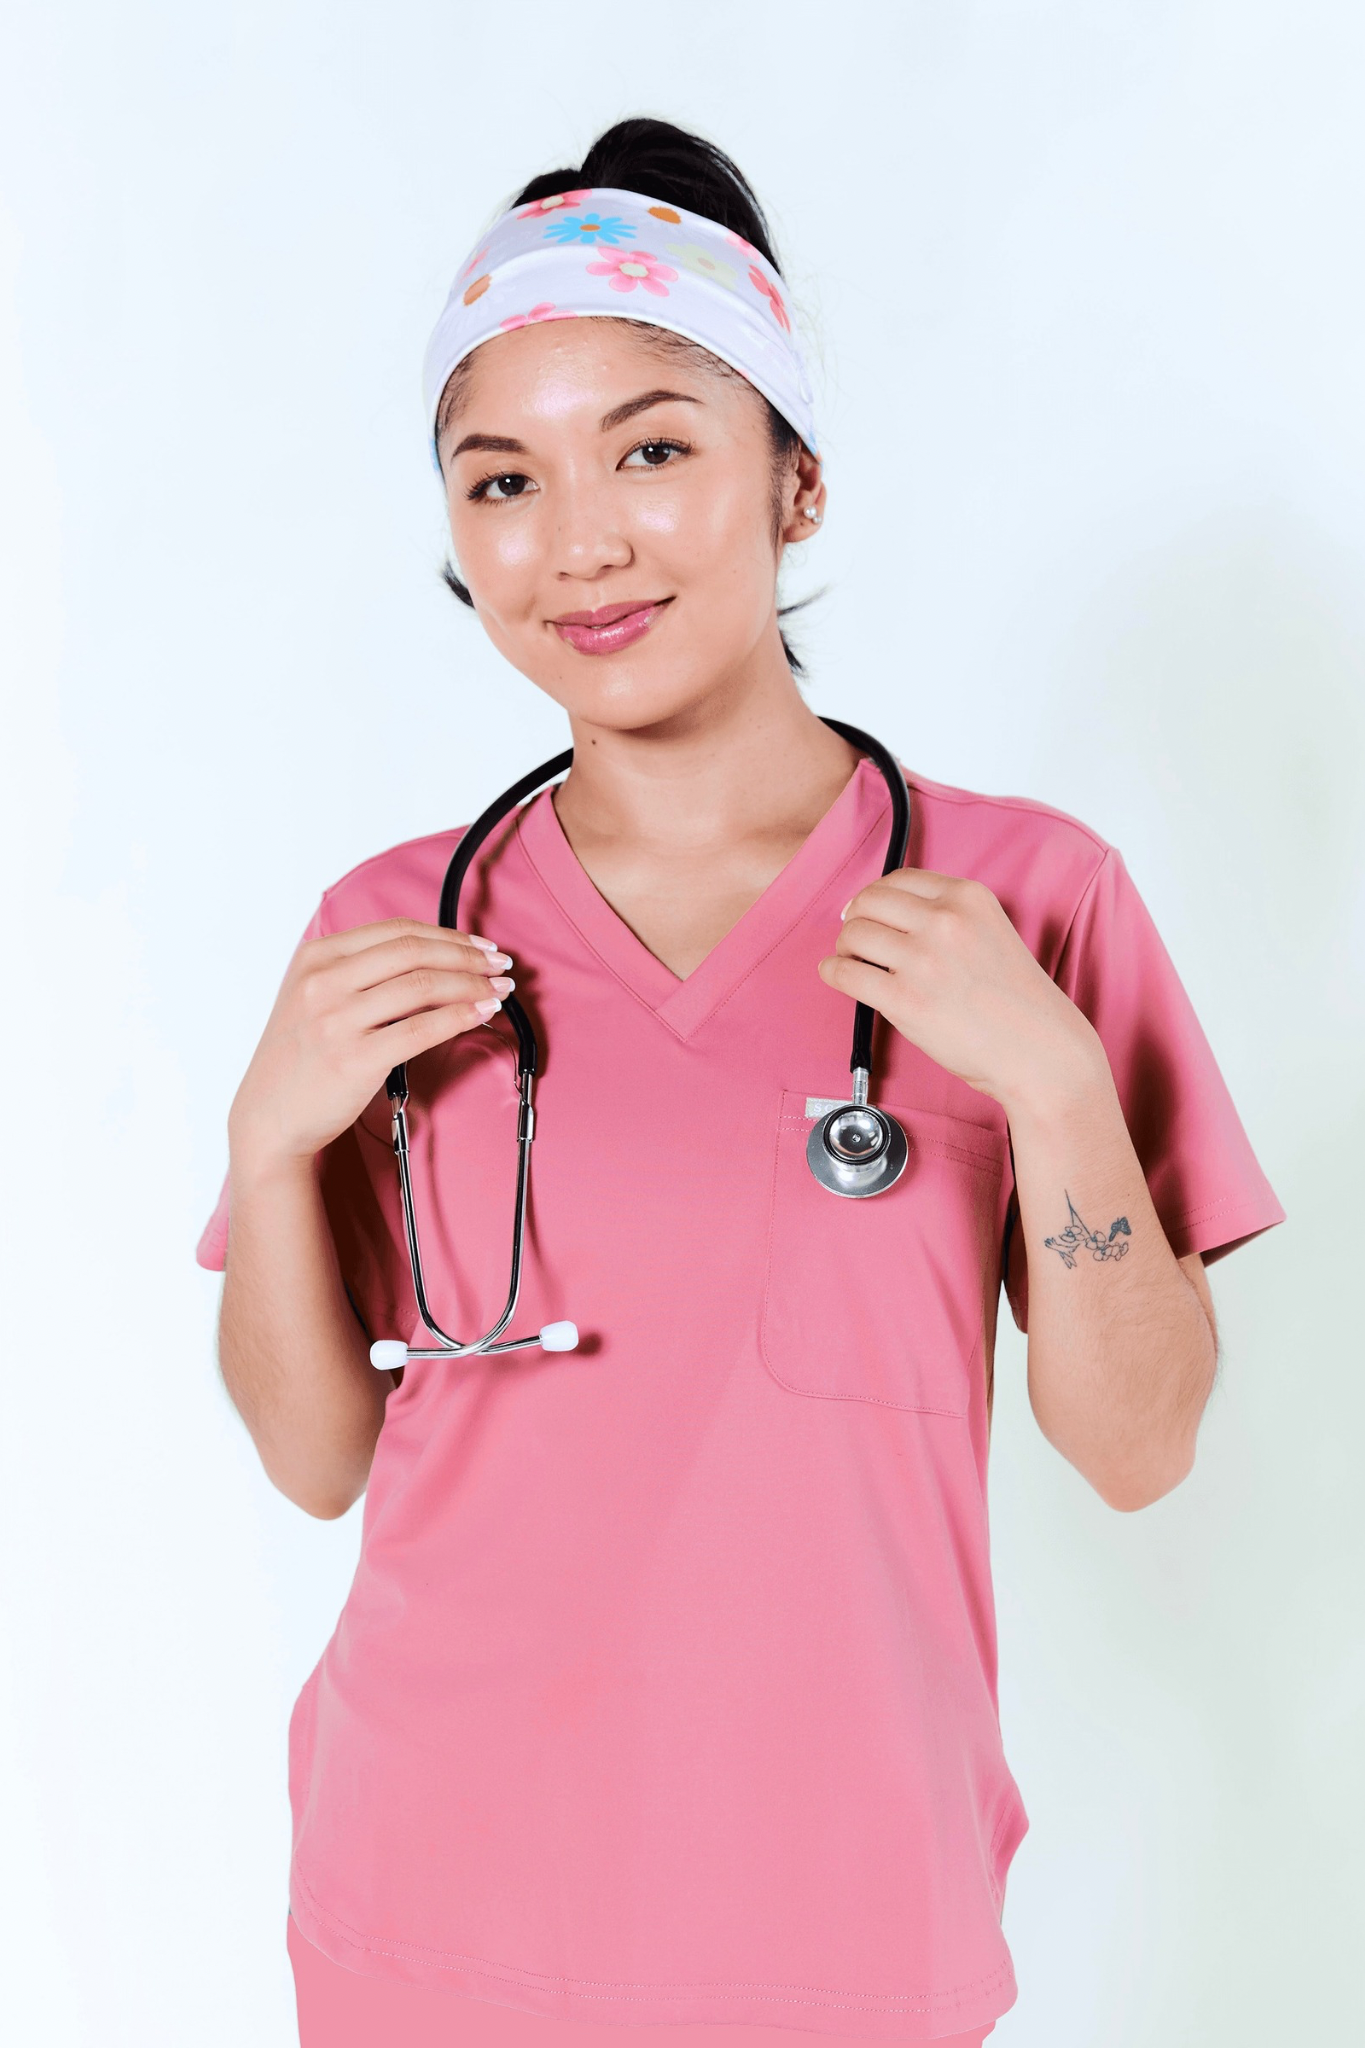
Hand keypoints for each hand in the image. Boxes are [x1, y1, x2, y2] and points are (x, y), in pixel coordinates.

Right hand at [228, 919, 514, 1179]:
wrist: (268, 1118)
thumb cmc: (299, 1060)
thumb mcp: (313, 997)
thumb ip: (359, 973)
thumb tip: (433, 961)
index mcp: (315, 957)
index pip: (396, 931)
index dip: (447, 935)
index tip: (478, 945)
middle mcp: (323, 981)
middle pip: (414, 952)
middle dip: (467, 956)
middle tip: (499, 965)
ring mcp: (337, 1019)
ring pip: (423, 986)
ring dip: (473, 984)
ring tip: (499, 990)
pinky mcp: (355, 1058)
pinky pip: (422, 1029)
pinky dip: (460, 1017)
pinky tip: (482, 1013)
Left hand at [817, 870, 1103, 1112]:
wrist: (1040, 1051)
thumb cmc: (1017, 1002)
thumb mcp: (991, 933)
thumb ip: (948, 918)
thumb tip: (886, 915)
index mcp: (968, 897)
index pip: (899, 879)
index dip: (875, 896)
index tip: (865, 909)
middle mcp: (944, 920)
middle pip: (869, 902)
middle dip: (855, 920)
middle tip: (855, 940)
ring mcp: (923, 959)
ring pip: (853, 934)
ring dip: (844, 948)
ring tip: (852, 962)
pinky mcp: (905, 999)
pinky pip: (846, 973)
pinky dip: (832, 972)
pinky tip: (837, 975)